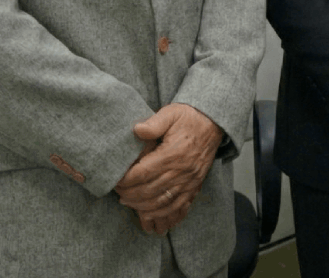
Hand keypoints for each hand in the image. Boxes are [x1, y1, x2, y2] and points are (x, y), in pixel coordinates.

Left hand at [114, 103, 222, 233]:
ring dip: (143, 207)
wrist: (213, 123)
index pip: (143, 173)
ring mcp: (190, 180)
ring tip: (128, 204)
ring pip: (162, 202)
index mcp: (173, 153)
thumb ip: (154, 123)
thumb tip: (137, 130)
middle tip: (118, 193)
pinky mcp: (195, 185)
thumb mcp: (171, 113)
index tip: (115, 181)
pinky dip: (163, 215)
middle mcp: (182, 170)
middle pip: (150, 191)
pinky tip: (150, 215)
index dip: (126, 181)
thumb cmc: (188, 118)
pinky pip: (178, 206)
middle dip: (130, 195)